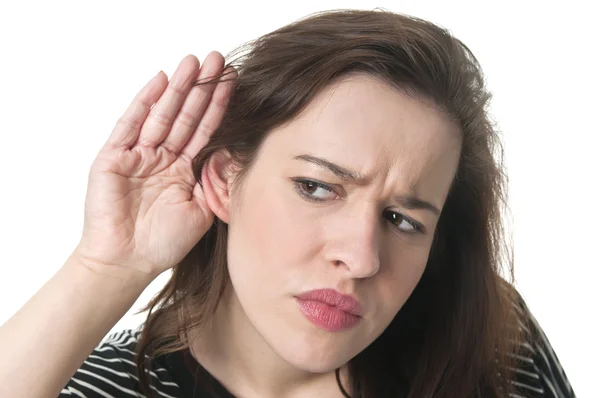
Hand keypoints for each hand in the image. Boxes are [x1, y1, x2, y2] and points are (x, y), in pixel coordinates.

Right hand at [73, 53, 234, 278]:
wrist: (128, 261)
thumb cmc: (164, 242)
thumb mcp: (203, 209)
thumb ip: (216, 181)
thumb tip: (236, 152)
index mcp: (184, 170)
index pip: (206, 131)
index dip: (219, 107)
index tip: (235, 82)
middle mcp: (163, 158)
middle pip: (186, 116)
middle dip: (202, 88)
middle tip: (217, 60)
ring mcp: (138, 155)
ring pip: (162, 115)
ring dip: (178, 88)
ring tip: (193, 63)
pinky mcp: (114, 157)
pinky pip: (131, 124)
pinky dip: (144, 102)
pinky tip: (160, 80)